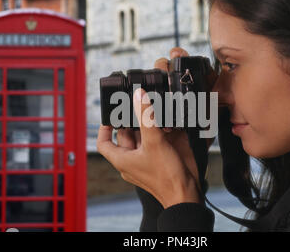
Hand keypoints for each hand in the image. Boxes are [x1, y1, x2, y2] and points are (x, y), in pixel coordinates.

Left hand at [97, 88, 201, 208]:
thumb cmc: (166, 178)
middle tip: (141, 108)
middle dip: (134, 121)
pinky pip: (155, 143)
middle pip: (125, 135)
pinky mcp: (158, 160)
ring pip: (142, 137)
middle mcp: (131, 160)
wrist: (185, 193)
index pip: (104, 142)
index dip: (104, 127)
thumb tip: (139, 96)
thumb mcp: (154, 142)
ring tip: (157, 117)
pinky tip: (168, 127)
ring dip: (149, 126)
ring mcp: (145, 160)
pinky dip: (160, 133)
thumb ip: (146, 117)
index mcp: (122, 159)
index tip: (110, 115)